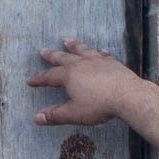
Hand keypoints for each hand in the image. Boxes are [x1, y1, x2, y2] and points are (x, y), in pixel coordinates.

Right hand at [28, 39, 153, 130]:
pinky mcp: (112, 63)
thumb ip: (55, 115)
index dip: (39, 79)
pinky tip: (100, 51)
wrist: (128, 96)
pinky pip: (103, 55)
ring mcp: (98, 61)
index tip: (30, 80)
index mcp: (69, 75)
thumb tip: (36, 118)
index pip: (49, 76)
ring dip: (74, 46)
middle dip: (52, 56)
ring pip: (82, 51)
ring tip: (67, 40)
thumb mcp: (73, 113)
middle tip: (43, 50)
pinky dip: (99, 53)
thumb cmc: (99, 105)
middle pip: (63, 57)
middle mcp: (82, 64)